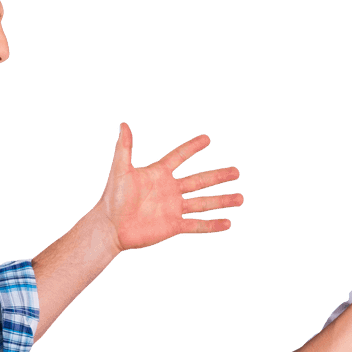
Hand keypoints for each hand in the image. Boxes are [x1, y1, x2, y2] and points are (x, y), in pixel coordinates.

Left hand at [95, 123, 242, 251]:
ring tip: (240, 197)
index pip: (180, 157)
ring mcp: (173, 208)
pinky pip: (197, 225)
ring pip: (203, 203)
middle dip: (218, 176)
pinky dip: (212, 224)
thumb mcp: (120, 170)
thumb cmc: (112, 198)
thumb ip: (124, 148)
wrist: (110, 227)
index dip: (192, 147)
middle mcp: (170, 190)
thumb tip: (123, 124)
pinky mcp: (173, 226)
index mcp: (159, 174)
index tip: (207, 139)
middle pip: (200, 180)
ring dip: (222, 200)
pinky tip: (227, 223)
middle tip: (237, 171)